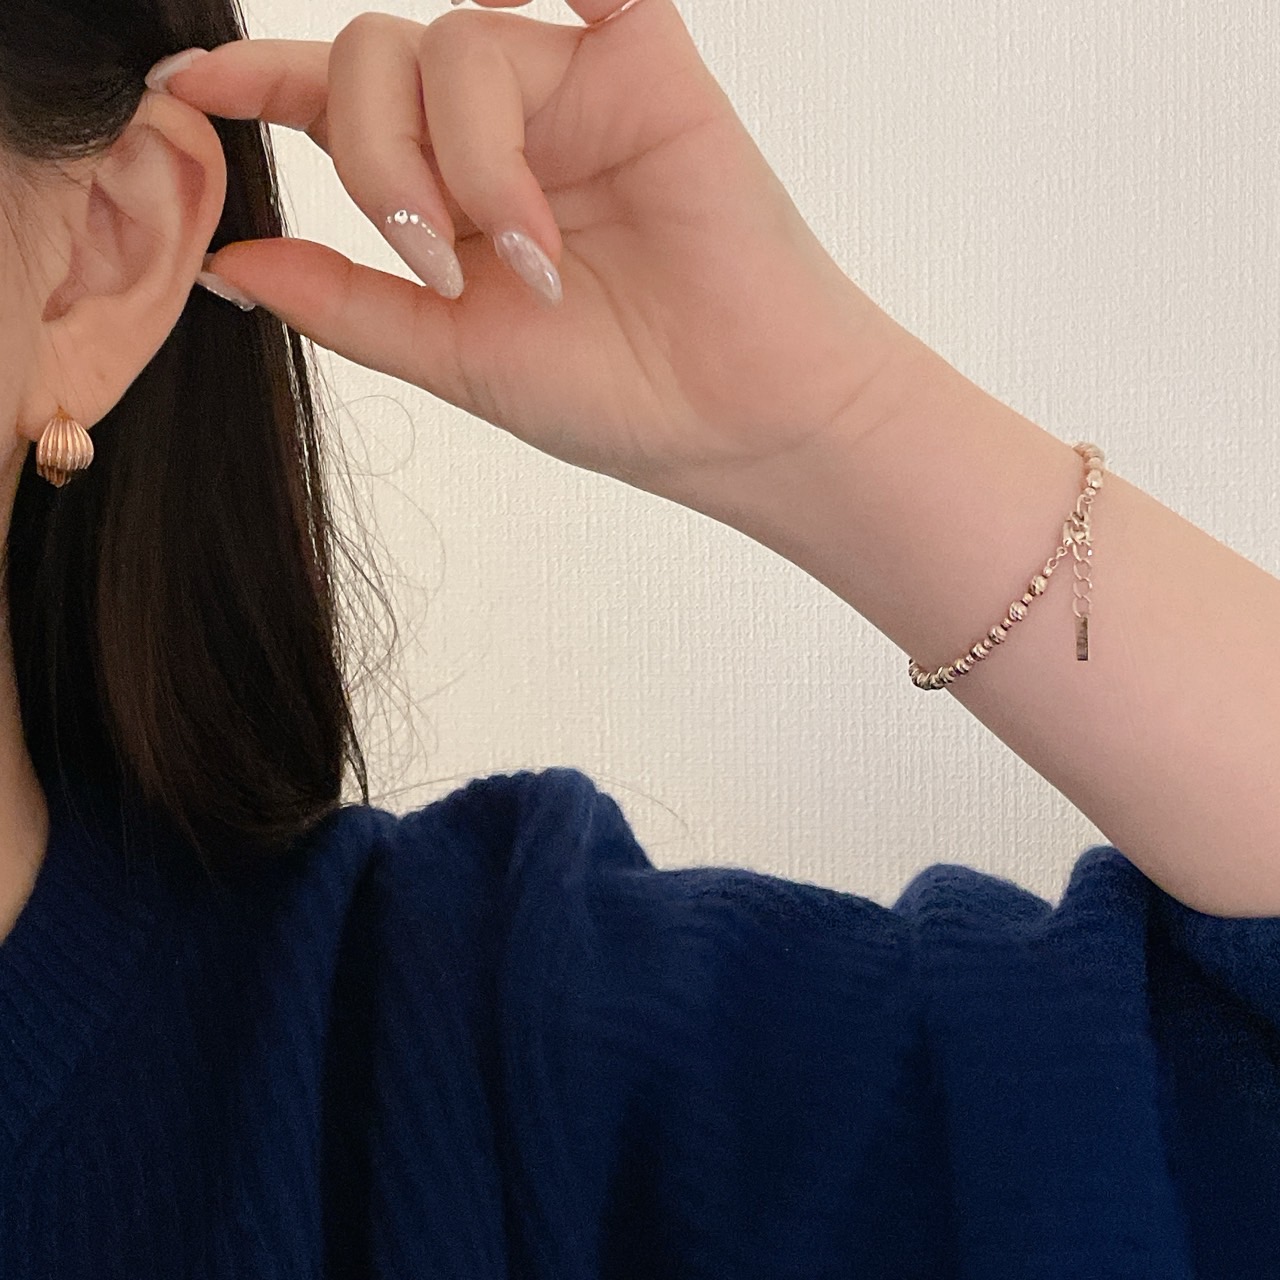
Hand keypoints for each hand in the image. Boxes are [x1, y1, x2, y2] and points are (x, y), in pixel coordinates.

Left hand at [160, 0, 920, 503]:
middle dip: (377, 161)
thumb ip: (346, 306)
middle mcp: (502, 132)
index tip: (183, 87)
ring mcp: (575, 93)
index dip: (255, 83)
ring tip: (532, 260)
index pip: (338, 108)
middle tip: (435, 262)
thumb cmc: (616, 398)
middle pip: (377, 60)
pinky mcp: (652, 67)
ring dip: (468, 157)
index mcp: (451, 197)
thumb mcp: (455, 359)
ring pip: (460, 39)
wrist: (738, 418)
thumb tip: (225, 263)